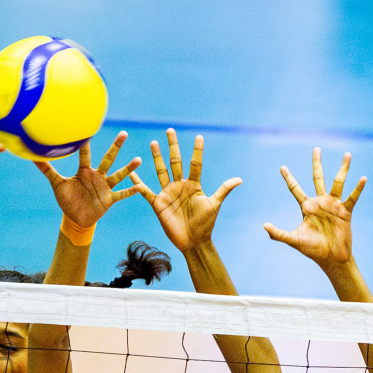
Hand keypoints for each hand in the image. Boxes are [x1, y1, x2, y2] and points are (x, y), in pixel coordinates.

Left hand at [35, 133, 143, 228]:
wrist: (75, 218)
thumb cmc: (67, 199)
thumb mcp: (57, 184)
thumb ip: (47, 170)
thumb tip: (33, 158)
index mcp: (84, 171)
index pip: (85, 155)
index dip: (85, 144)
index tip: (88, 129)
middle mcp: (97, 176)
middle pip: (108, 159)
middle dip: (116, 147)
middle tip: (124, 133)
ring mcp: (105, 187)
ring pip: (118, 175)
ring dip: (128, 168)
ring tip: (139, 159)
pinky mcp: (109, 199)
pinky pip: (121, 194)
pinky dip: (130, 192)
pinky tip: (140, 187)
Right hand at [130, 129, 240, 253]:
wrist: (193, 242)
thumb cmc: (205, 224)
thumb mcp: (214, 205)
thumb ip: (223, 190)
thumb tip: (239, 179)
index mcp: (193, 185)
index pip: (195, 163)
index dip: (197, 150)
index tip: (199, 136)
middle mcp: (180, 186)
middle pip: (175, 162)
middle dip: (172, 146)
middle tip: (170, 130)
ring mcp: (168, 194)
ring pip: (161, 171)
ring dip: (157, 157)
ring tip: (153, 143)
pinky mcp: (158, 204)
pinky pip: (146, 191)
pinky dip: (139, 183)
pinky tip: (133, 173)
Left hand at [263, 148, 365, 270]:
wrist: (330, 258)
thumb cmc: (312, 249)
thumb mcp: (293, 240)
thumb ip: (278, 233)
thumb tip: (264, 226)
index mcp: (306, 207)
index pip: (295, 189)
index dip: (288, 178)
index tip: (281, 167)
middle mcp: (320, 202)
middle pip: (318, 178)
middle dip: (316, 163)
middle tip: (315, 148)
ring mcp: (334, 205)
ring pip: (338, 182)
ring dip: (343, 169)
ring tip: (348, 154)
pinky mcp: (345, 211)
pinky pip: (352, 197)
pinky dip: (358, 188)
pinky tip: (363, 178)